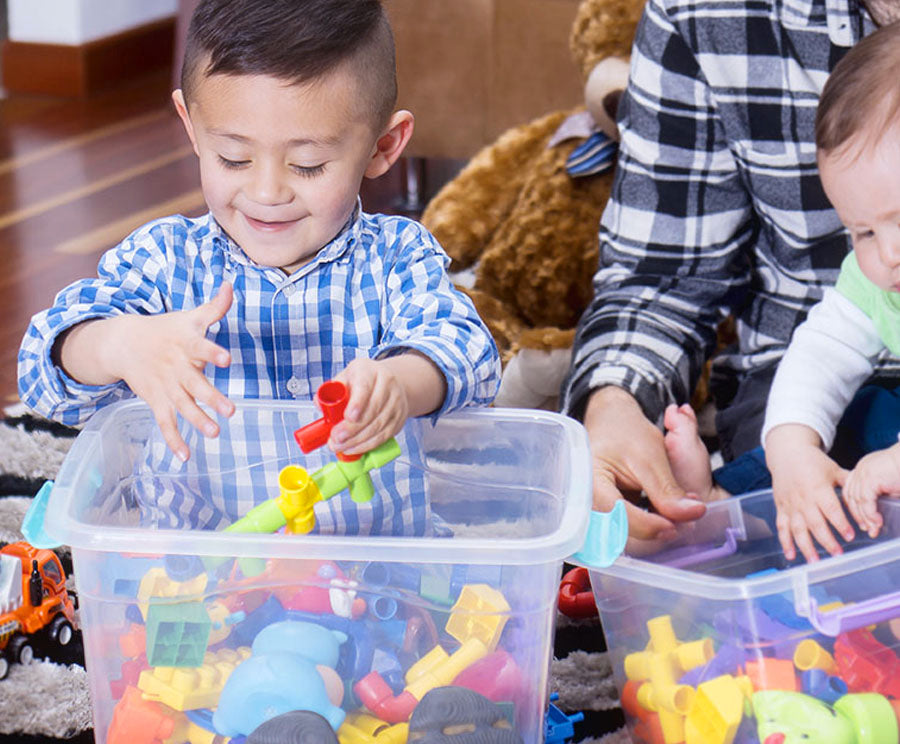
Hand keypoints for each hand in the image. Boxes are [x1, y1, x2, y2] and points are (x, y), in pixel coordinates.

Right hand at [62, 283, 235, 460]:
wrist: (123, 343)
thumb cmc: (166, 329)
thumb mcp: (190, 317)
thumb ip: (215, 306)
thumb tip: (230, 285)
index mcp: (186, 343)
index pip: (201, 346)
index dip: (213, 352)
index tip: (226, 358)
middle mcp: (176, 367)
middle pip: (195, 384)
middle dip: (212, 398)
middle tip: (231, 411)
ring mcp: (166, 386)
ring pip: (182, 406)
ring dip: (197, 420)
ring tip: (214, 433)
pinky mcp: (156, 401)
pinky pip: (165, 423)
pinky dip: (174, 440)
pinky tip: (186, 456)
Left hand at [329, 357, 412, 455]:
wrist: (391, 382)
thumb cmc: (363, 381)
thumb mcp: (346, 377)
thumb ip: (331, 389)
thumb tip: (320, 405)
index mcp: (370, 371)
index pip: (365, 387)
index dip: (357, 404)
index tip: (348, 417)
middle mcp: (387, 385)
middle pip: (372, 411)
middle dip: (352, 429)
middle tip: (336, 439)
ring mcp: (396, 403)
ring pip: (378, 426)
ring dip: (357, 441)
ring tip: (340, 446)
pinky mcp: (399, 418)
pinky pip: (384, 436)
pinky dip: (367, 445)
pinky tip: (354, 448)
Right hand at [582, 387, 706, 545]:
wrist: (614, 424)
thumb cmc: (626, 433)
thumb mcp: (651, 457)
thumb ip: (668, 490)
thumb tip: (694, 514)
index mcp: (589, 481)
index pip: (617, 513)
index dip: (649, 525)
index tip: (678, 524)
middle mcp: (585, 500)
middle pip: (619, 529)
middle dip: (653, 529)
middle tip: (684, 522)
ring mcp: (594, 509)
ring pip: (624, 533)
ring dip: (653, 529)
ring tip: (678, 515)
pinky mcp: (606, 513)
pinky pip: (626, 528)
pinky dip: (649, 524)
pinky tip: (666, 515)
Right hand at [765, 424, 851, 561]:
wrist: (786, 454)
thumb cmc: (813, 462)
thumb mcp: (834, 469)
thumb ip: (849, 484)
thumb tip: (866, 496)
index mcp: (818, 488)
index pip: (831, 509)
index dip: (840, 523)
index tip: (850, 536)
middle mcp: (803, 498)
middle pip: (815, 523)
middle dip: (826, 540)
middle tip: (837, 553)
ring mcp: (790, 505)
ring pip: (797, 528)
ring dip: (805, 546)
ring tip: (815, 561)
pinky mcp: (781, 508)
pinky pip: (782, 527)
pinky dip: (785, 542)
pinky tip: (790, 556)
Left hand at [842, 445, 896, 537]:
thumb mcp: (891, 486)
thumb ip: (881, 495)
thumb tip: (876, 515)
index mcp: (863, 470)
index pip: (851, 490)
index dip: (854, 507)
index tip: (860, 520)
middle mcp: (860, 470)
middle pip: (851, 496)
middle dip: (858, 515)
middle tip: (867, 529)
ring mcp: (863, 473)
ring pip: (858, 501)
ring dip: (865, 518)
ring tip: (873, 529)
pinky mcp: (870, 478)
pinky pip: (866, 501)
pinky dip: (870, 514)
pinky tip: (878, 522)